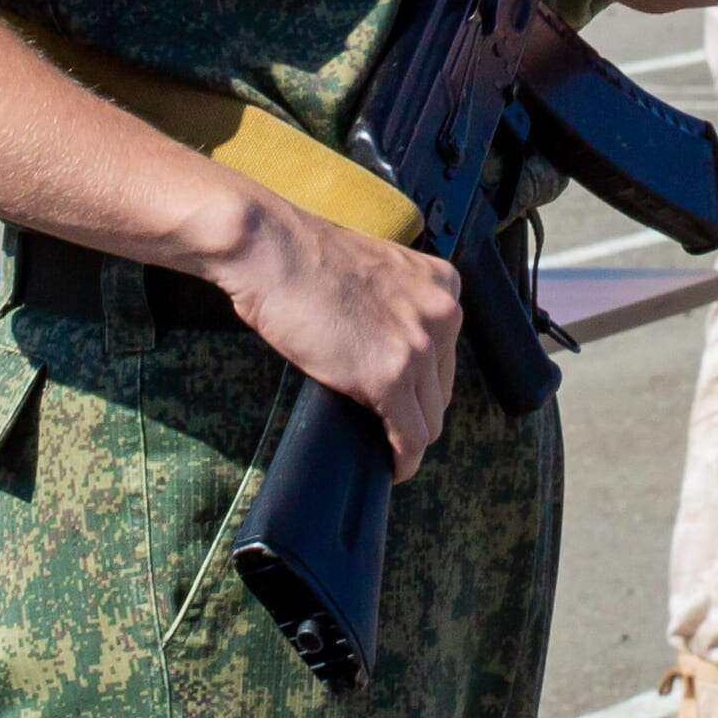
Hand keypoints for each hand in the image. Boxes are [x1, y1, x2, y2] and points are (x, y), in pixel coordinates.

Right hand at [212, 193, 465, 474]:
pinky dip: (403, 459)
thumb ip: (396, 305)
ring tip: (388, 451)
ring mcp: (420, 346)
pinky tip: (393, 468)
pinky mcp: (391, 376)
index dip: (423, 384)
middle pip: (442, 389)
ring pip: (429, 419)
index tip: (404, 400)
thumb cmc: (303, 258)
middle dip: (417, 411)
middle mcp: (444, 313)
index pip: (446, 354)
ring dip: (409, 439)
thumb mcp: (373, 273)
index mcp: (443, 283)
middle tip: (389, 427)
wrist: (271, 250)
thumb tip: (387, 349)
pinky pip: (410, 437)